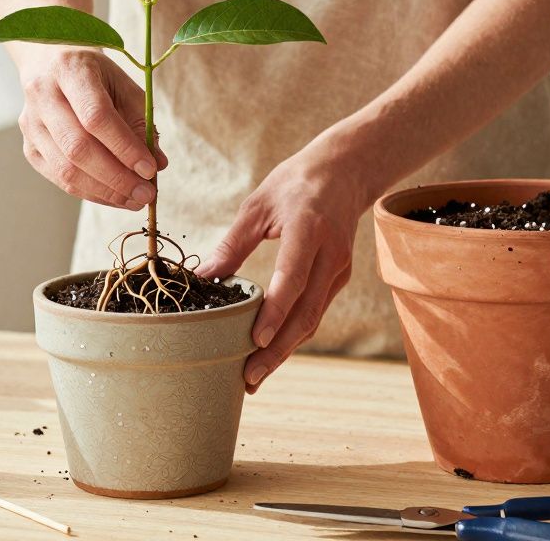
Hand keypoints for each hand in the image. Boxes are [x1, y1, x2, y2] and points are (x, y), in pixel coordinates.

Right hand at [15, 49, 167, 208]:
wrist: (50, 62)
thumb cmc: (95, 74)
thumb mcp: (123, 84)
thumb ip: (142, 121)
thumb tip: (158, 164)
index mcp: (69, 70)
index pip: (96, 116)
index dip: (124, 147)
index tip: (150, 169)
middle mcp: (42, 95)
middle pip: (77, 148)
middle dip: (116, 177)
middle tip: (146, 194)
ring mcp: (30, 124)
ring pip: (66, 169)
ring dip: (105, 191)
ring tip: (134, 199)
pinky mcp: (29, 147)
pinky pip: (59, 178)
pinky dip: (91, 192)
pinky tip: (114, 196)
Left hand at [194, 138, 370, 393]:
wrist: (346, 171)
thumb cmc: (296, 183)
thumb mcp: (258, 205)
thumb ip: (233, 244)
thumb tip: (203, 279)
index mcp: (309, 229)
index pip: (293, 278)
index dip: (275, 312)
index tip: (255, 340)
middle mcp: (330, 254)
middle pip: (306, 312)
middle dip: (277, 349)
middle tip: (249, 377)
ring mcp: (339, 269)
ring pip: (312, 319)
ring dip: (284, 350)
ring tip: (254, 376)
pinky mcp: (338, 278)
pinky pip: (314, 312)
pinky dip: (292, 335)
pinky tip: (270, 352)